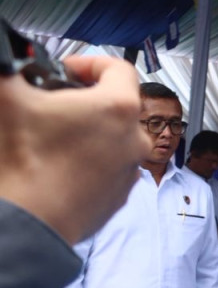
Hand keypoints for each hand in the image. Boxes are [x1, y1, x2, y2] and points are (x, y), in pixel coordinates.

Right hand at [0, 55, 148, 243]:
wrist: (26, 224)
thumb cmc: (22, 165)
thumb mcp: (6, 99)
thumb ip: (11, 70)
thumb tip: (9, 64)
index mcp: (117, 109)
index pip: (118, 69)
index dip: (89, 63)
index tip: (67, 69)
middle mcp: (134, 140)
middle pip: (116, 106)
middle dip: (85, 99)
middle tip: (52, 102)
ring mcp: (129, 171)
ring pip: (112, 138)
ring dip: (87, 131)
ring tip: (51, 135)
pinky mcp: (117, 197)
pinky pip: (107, 168)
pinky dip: (87, 161)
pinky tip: (57, 164)